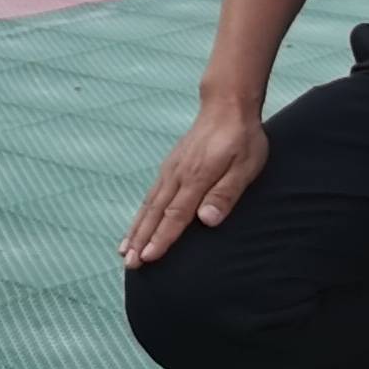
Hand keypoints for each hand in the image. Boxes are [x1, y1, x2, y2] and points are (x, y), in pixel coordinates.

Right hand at [123, 101, 269, 264]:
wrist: (226, 106)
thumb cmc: (241, 138)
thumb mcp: (244, 166)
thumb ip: (225, 193)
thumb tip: (207, 220)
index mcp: (196, 178)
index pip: (175, 215)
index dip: (161, 238)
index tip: (148, 258)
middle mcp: (177, 176)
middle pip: (156, 213)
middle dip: (141, 240)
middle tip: (129, 263)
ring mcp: (171, 170)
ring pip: (149, 205)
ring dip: (136, 229)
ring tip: (124, 250)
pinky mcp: (170, 166)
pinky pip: (151, 194)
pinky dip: (141, 213)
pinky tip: (137, 224)